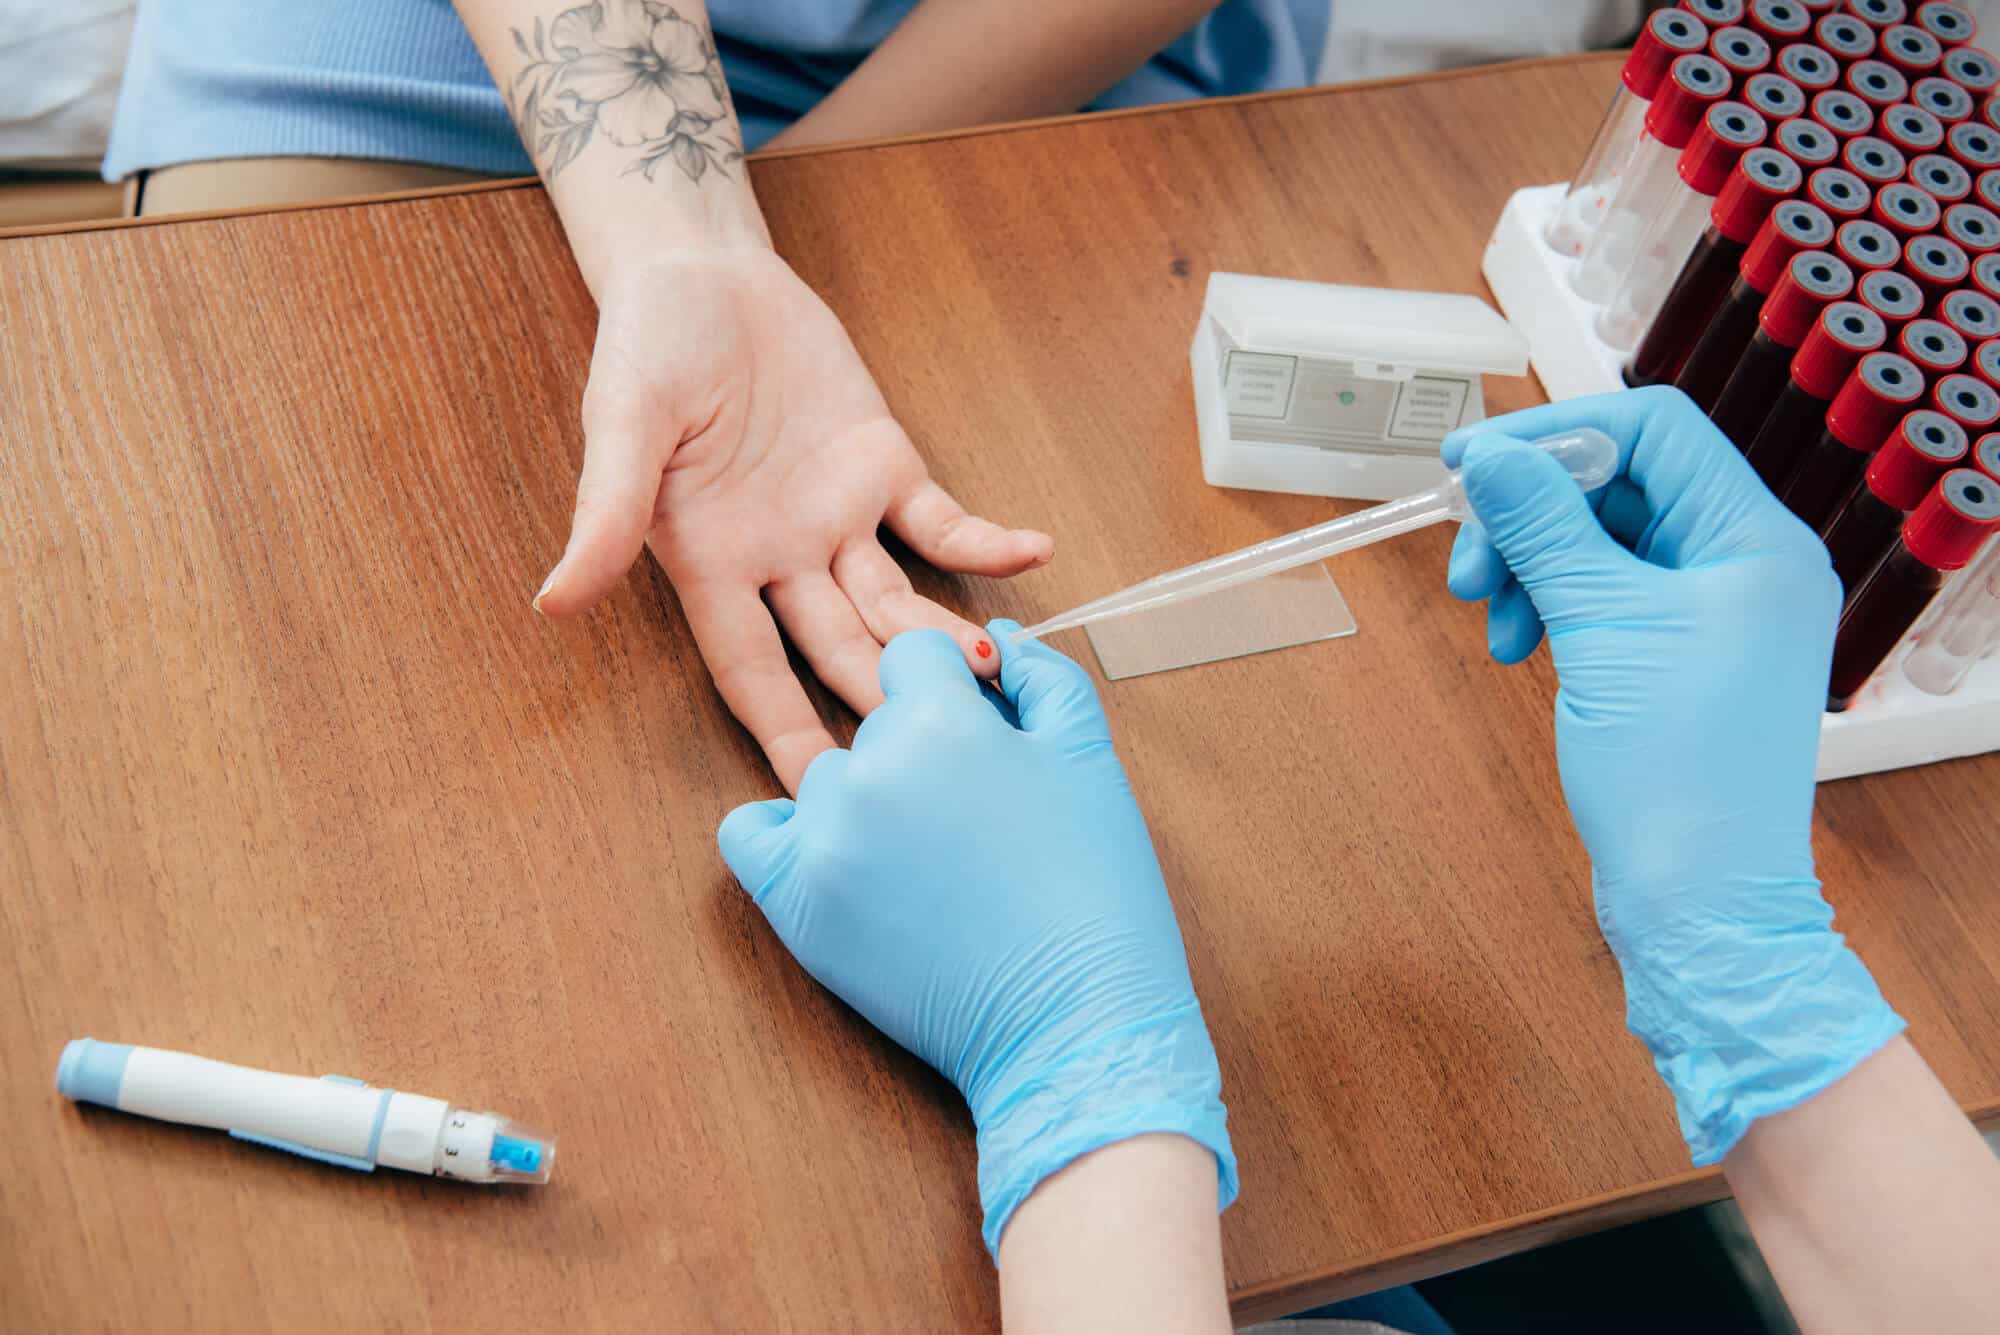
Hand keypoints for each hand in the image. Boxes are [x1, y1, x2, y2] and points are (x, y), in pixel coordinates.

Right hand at [537, 247, 1053, 791]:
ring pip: (898, 603)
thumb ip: (606, 512)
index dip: (786, 735)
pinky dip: (985, 540)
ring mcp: (837, 519)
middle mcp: (780, 560)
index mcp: (712, 565)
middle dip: (888, 701)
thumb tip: (555, 601)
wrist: (702, 269)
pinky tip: (1033, 551)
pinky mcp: (882, 468)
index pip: (752, 672)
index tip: (825, 801)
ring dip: (945, 635)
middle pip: (840, 651)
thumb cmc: (648, 344)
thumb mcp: (621, 423)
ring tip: (999, 663)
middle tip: (945, 749)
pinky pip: (939, 521)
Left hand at [716, 625, 1234, 1253]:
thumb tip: (999, 641)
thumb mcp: (1090, 760)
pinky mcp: (796, 905)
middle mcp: (867, 768)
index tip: (980, 738)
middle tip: (971, 817)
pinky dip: (781, 836)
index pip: (912, 656)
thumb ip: (1043, 678)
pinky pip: (750, 837)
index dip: (953, 691)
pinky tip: (831, 855)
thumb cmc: (1091, 892)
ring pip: (824, 779)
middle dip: (918, 752)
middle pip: (872, 721)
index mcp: (939, 722)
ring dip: (863, 800)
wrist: (1073, 1018)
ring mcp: (823, 839)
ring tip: (926, 858)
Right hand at [1442, 387, 1902, 1163]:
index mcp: (1756, 541)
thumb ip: (1543, 528)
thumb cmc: (1677, 775)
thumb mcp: (1599, 628)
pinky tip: (1518, 649)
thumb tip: (1488, 456)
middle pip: (1623, 486)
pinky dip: (1553, 607)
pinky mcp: (1683, 658)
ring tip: (1487, 615)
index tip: (1472, 461)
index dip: (1558, 435)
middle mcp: (1748, 566)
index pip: (1656, 430)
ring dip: (1533, 564)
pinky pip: (1608, 596)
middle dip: (1533, 514)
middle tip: (1468, 561)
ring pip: (1605, 543)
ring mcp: (1718, 615)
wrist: (1703, 903)